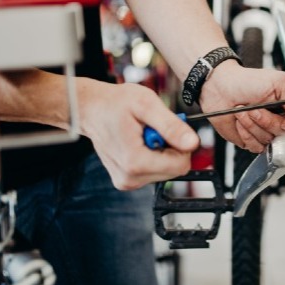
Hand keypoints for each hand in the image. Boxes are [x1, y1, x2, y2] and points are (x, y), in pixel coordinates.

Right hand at [78, 79, 198, 189]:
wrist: (91, 109)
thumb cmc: (115, 103)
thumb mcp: (147, 105)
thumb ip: (171, 126)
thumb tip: (193, 143)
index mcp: (135, 163)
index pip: (181, 165)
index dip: (181, 144)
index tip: (166, 128)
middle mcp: (130, 178)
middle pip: (174, 169)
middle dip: (170, 147)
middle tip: (153, 128)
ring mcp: (127, 181)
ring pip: (166, 170)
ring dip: (161, 150)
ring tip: (143, 133)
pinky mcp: (126, 180)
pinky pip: (154, 170)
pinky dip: (152, 155)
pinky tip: (138, 141)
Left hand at [199, 61, 284, 152]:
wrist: (220, 88)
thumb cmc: (247, 81)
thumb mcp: (278, 83)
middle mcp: (282, 120)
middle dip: (270, 121)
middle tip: (258, 108)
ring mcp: (268, 131)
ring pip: (271, 141)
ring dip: (254, 125)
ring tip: (246, 111)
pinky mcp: (254, 140)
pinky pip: (257, 147)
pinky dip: (246, 133)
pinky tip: (242, 121)